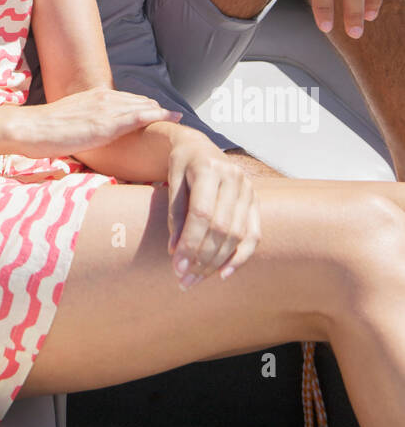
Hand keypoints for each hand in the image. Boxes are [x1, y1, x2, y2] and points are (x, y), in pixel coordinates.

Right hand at [21, 86, 183, 158]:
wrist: (30, 128)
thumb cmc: (44, 130)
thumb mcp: (70, 122)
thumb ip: (86, 124)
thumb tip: (91, 136)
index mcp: (95, 97)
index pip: (129, 100)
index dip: (147, 108)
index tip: (162, 115)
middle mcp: (104, 98)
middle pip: (141, 102)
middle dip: (159, 111)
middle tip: (178, 121)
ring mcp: (106, 109)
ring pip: (144, 107)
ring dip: (163, 113)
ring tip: (181, 121)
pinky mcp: (106, 123)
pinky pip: (138, 117)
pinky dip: (158, 117)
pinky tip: (172, 120)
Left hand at [167, 139, 259, 287]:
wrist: (199, 145)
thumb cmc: (181, 164)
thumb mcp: (172, 180)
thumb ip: (176, 214)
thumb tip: (175, 252)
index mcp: (208, 168)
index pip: (201, 214)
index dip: (190, 243)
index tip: (176, 267)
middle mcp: (233, 178)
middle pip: (220, 228)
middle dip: (202, 259)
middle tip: (185, 281)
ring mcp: (248, 189)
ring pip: (236, 235)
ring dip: (216, 263)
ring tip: (197, 280)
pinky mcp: (255, 201)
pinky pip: (253, 235)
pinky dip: (240, 257)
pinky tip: (223, 274)